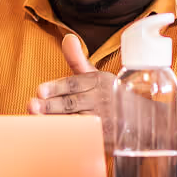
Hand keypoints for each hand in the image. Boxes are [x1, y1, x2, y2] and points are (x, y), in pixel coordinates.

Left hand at [27, 34, 116, 152]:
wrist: (144, 120)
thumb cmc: (111, 95)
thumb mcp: (97, 76)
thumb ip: (77, 60)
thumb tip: (67, 37)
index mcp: (99, 81)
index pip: (74, 84)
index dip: (56, 87)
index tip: (40, 91)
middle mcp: (102, 100)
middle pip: (72, 103)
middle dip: (51, 106)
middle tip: (32, 106)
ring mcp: (105, 121)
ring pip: (77, 122)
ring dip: (57, 122)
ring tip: (37, 122)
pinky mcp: (106, 139)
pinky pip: (86, 139)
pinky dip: (71, 139)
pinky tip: (54, 139)